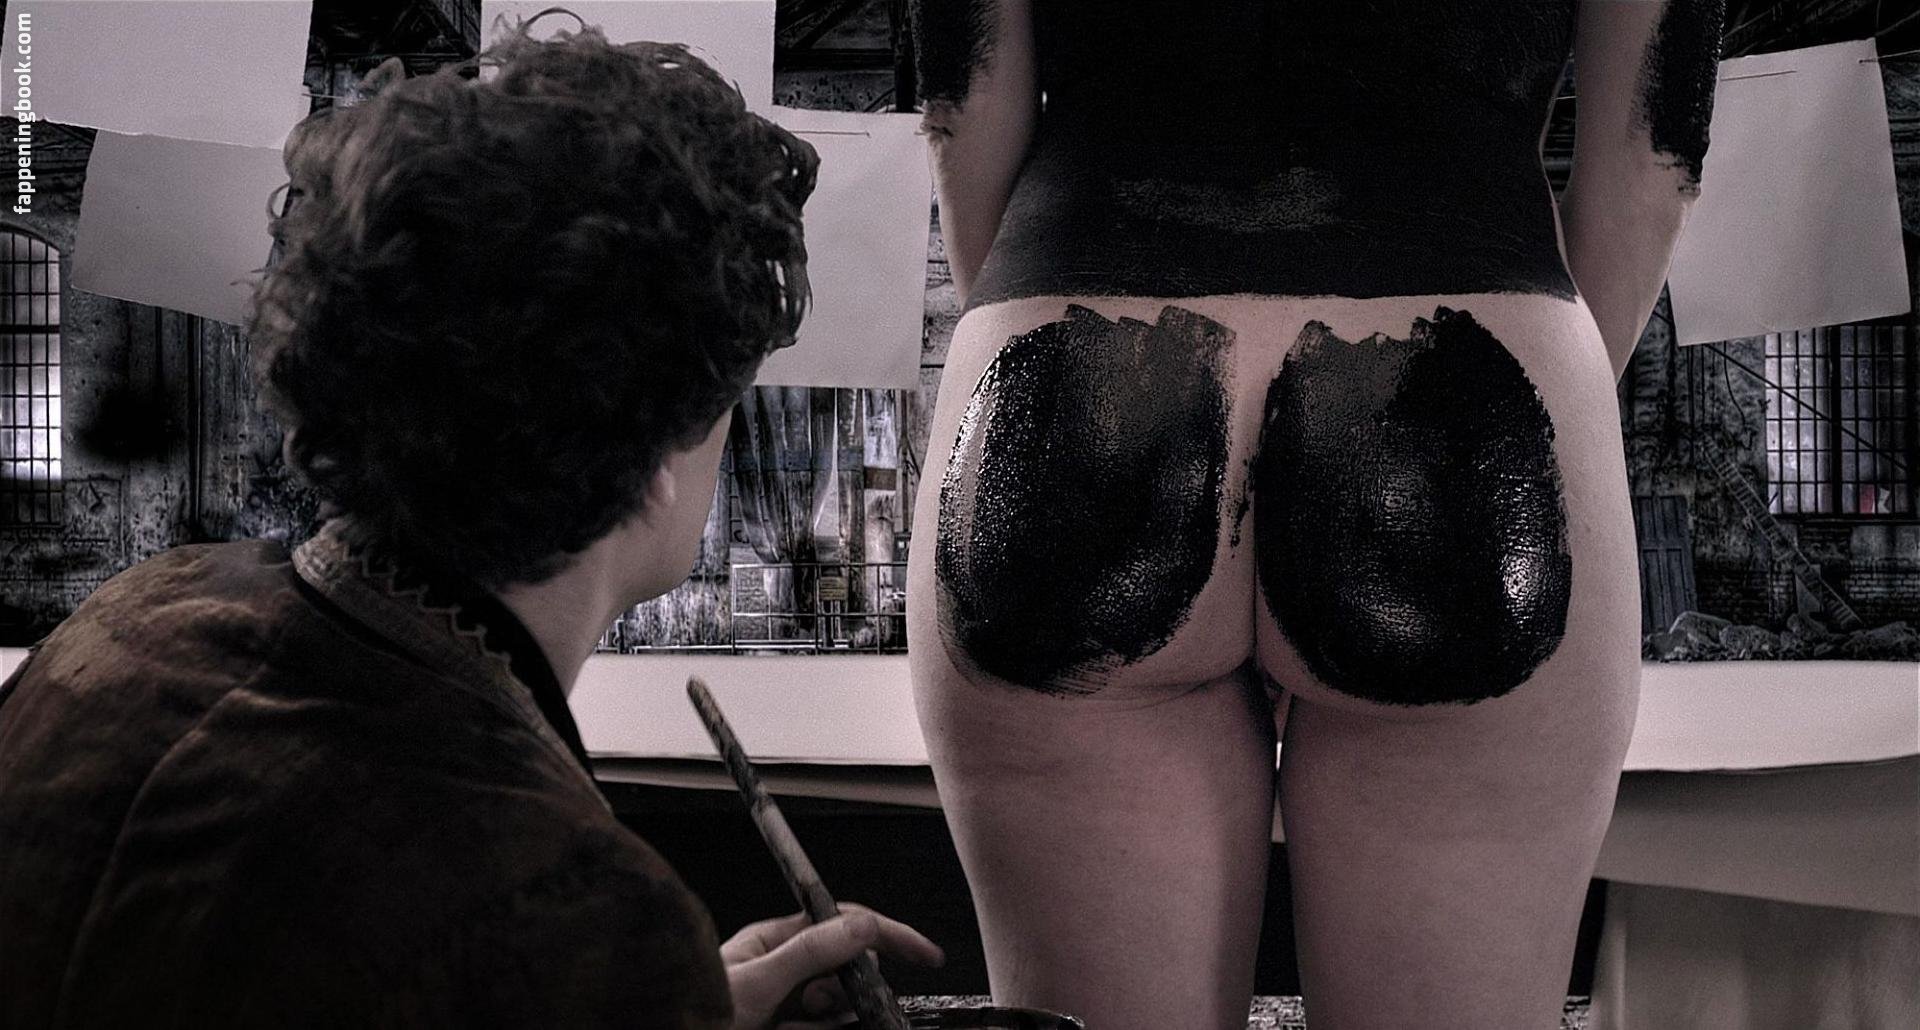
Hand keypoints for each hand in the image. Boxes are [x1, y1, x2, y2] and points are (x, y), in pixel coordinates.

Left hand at [722, 903, 944, 1029]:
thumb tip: (861, 927)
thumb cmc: (693, 1012)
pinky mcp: (791, 1029)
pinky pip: (824, 1029)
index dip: (887, 935)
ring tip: (791, 1028)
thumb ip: (810, 952)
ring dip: (826, 1021)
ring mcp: (786, 1005)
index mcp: (775, 941)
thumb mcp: (755, 982)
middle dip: (848, 991)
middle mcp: (784, 970)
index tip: (925, 954)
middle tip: (816, 1009)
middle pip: (846, 970)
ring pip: (837, 1009)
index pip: (843, 924)